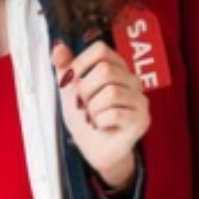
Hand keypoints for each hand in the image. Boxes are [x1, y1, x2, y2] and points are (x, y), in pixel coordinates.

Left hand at [52, 41, 149, 189]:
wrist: (95, 150)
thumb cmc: (85, 118)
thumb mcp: (70, 92)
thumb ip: (65, 69)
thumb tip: (58, 47)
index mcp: (116, 67)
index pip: (100, 49)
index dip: (81, 63)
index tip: (73, 82)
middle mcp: (132, 79)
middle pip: (105, 71)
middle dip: (84, 92)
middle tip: (83, 107)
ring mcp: (139, 99)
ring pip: (110, 93)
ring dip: (92, 110)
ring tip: (92, 118)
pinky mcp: (141, 119)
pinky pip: (115, 113)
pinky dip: (100, 122)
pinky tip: (102, 126)